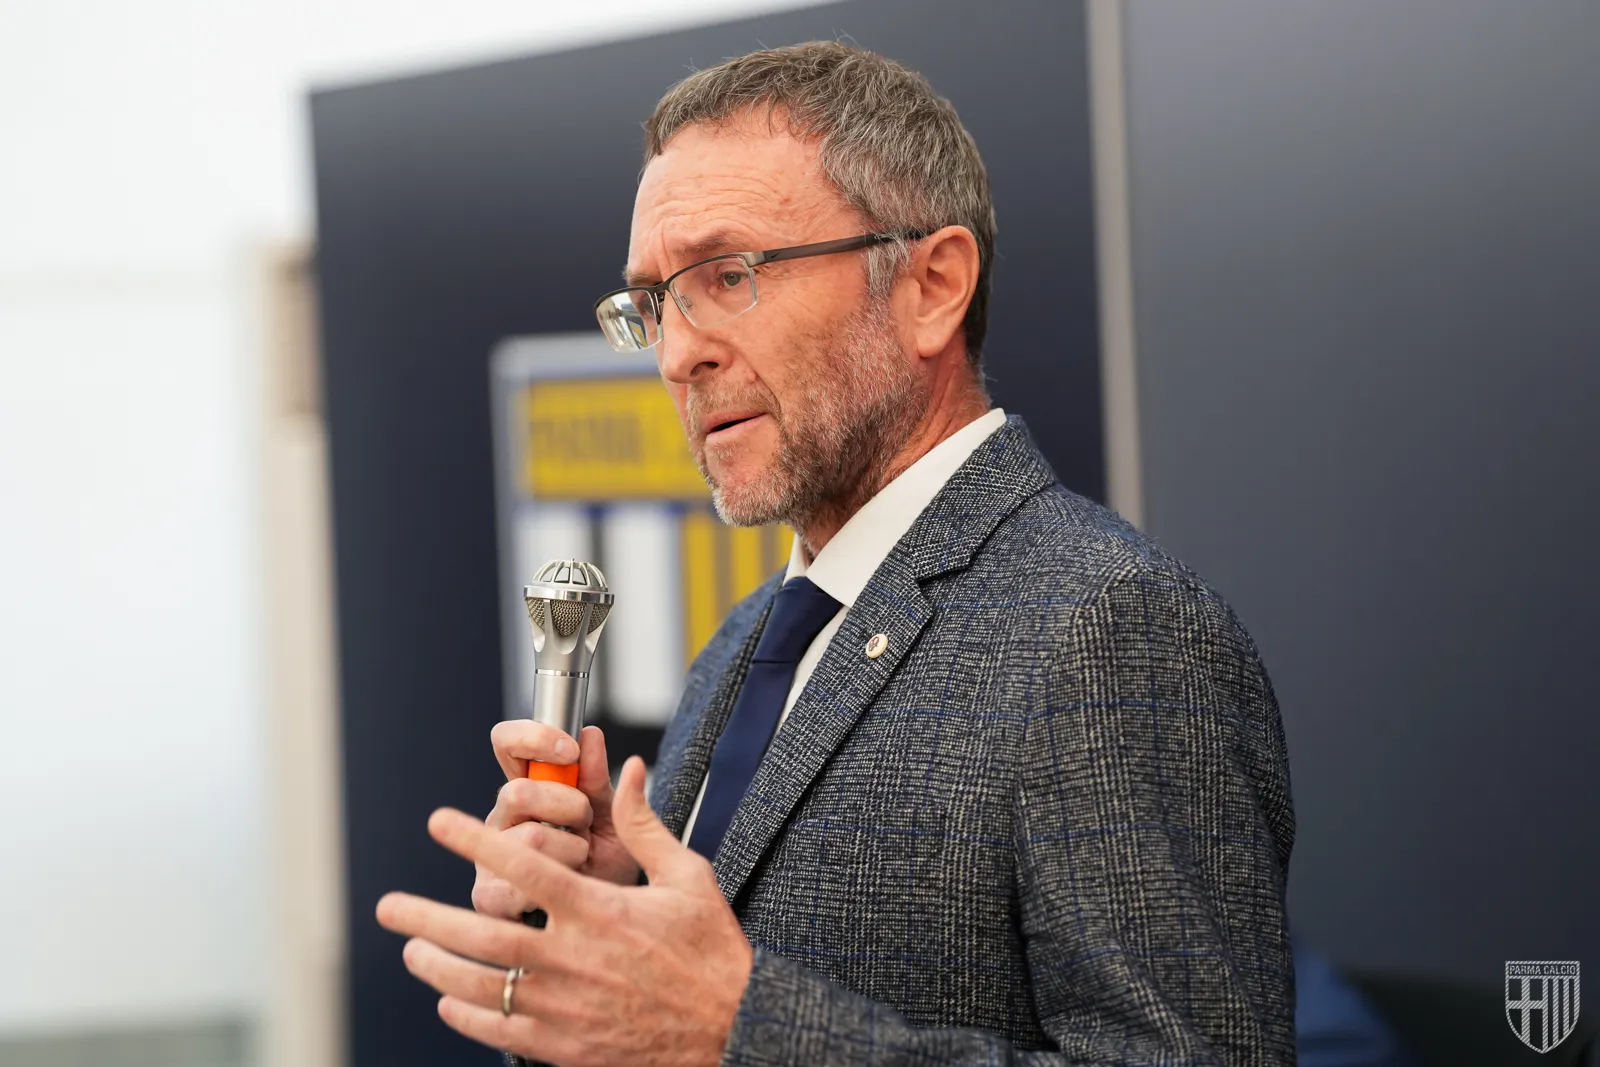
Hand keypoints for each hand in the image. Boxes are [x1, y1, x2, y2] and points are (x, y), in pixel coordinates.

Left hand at [377, 756, 752, 1066]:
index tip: (439, 823)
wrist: (732, 1030)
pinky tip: (450, 999)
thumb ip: (645, 825)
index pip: (523, 863)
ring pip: (480, 984)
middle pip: (480, 931)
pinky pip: (499, 1029)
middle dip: (426, 916)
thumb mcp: (688, 878)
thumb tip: (627, 771)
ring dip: (437, 965)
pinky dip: (466, 1014)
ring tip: (411, 950)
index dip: (473, 840)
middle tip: (388, 906)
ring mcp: (563, 1006)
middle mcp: (571, 957)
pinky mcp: (564, 1046)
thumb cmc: (711, 952)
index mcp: (599, 910)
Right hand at [474, 724, 640, 919]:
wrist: (609, 924)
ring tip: (580, 862)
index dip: (534, 738)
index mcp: (530, 786)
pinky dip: (549, 888)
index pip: (508, 743)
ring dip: (571, 851)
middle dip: (568, 807)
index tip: (570, 751)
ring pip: (530, 838)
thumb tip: (590, 735)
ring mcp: (488, 854)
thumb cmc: (607, 866)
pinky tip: (559, 889)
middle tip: (587, 825)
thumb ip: (598, 780)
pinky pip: (513, 885)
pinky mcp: (487, 895)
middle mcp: (503, 816)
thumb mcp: (613, 818)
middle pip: (518, 792)